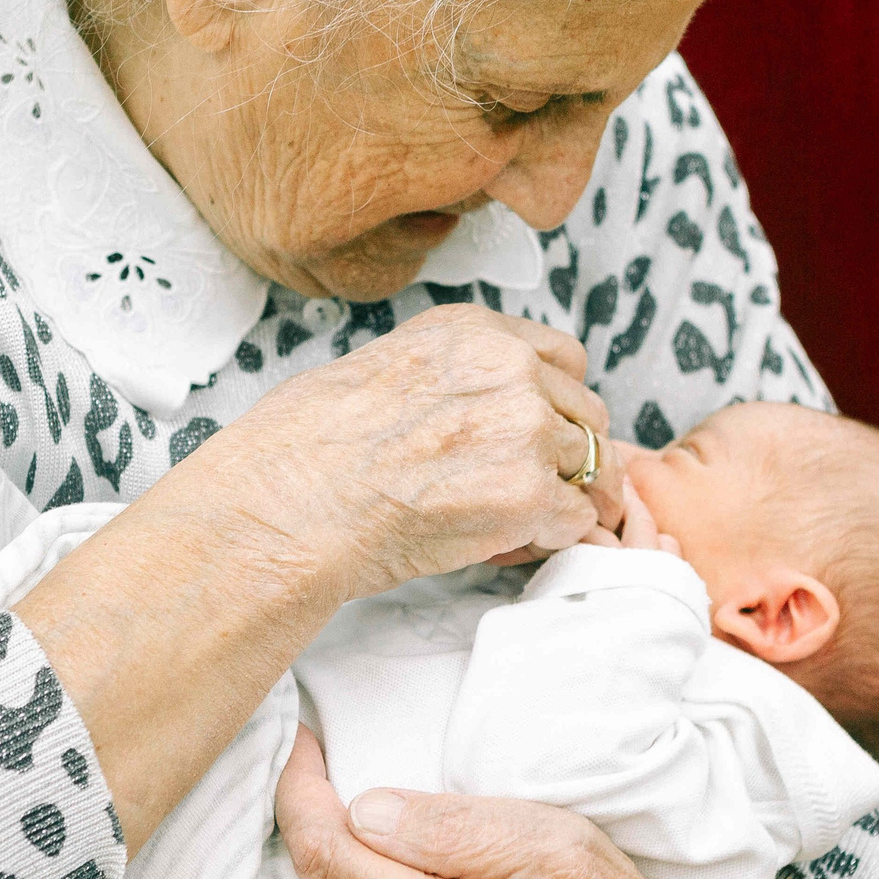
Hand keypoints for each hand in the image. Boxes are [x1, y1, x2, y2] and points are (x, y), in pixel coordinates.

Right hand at [181, 305, 611, 599]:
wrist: (288, 503)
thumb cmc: (306, 448)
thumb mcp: (381, 368)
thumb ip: (446, 378)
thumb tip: (466, 411)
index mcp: (472, 332)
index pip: (563, 359)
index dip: (555, 404)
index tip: (538, 433)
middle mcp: (509, 368)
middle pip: (587, 414)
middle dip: (565, 456)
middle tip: (529, 492)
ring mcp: (526, 430)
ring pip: (590, 468)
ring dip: (559, 499)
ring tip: (511, 524)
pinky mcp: (528, 495)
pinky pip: (575, 522)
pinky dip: (548, 540)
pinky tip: (505, 545)